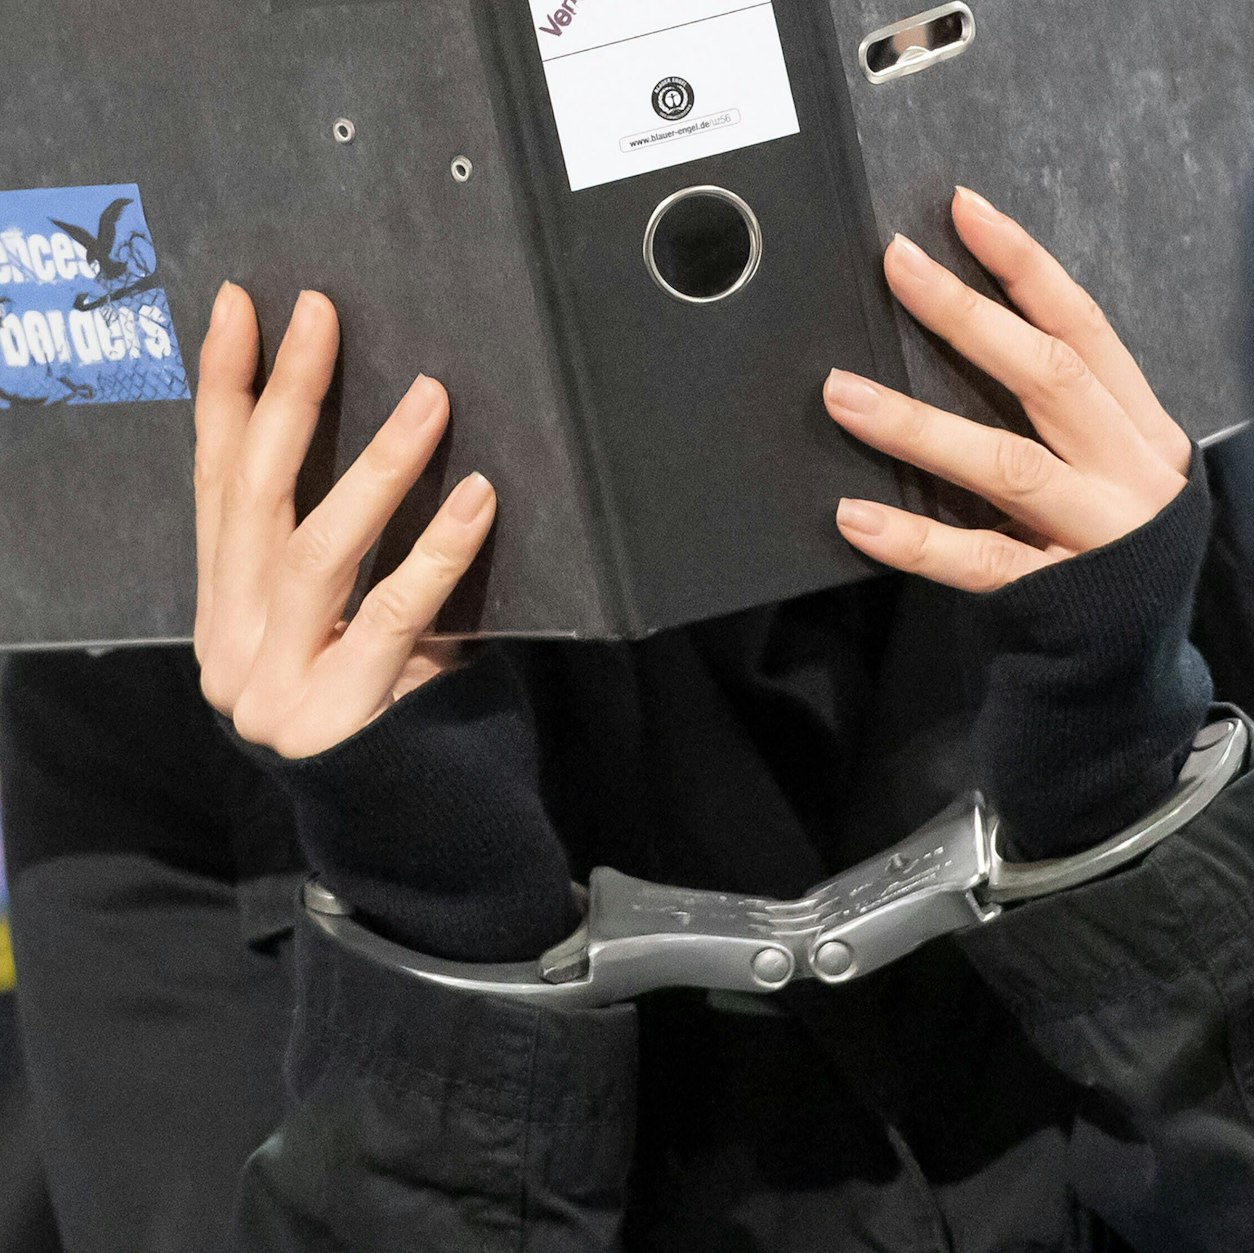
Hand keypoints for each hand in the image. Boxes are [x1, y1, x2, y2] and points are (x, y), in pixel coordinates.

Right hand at [193, 285, 496, 758]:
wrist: (420, 840)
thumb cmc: (396, 714)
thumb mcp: (351, 631)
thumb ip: (345, 565)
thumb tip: (399, 434)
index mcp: (224, 615)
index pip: (215, 484)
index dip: (224, 394)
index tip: (239, 308)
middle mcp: (230, 648)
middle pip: (252, 500)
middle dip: (284, 398)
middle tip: (320, 314)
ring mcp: (276, 689)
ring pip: (315, 553)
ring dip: (374, 466)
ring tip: (431, 397)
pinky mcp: (337, 721)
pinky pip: (396, 616)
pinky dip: (438, 551)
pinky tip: (478, 498)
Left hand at [824, 186, 1191, 589]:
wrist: (1135, 672)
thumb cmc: (1113, 554)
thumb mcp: (1116, 472)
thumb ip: (1068, 417)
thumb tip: (966, 333)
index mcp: (1143, 431)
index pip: (1085, 329)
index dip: (1026, 267)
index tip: (964, 210)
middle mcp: (1131, 475)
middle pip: (1050, 378)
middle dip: (969, 317)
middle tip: (896, 264)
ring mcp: (1099, 538)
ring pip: (1008, 466)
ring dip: (919, 424)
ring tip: (841, 393)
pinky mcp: (1058, 598)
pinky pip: (978, 560)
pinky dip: (913, 539)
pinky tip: (854, 515)